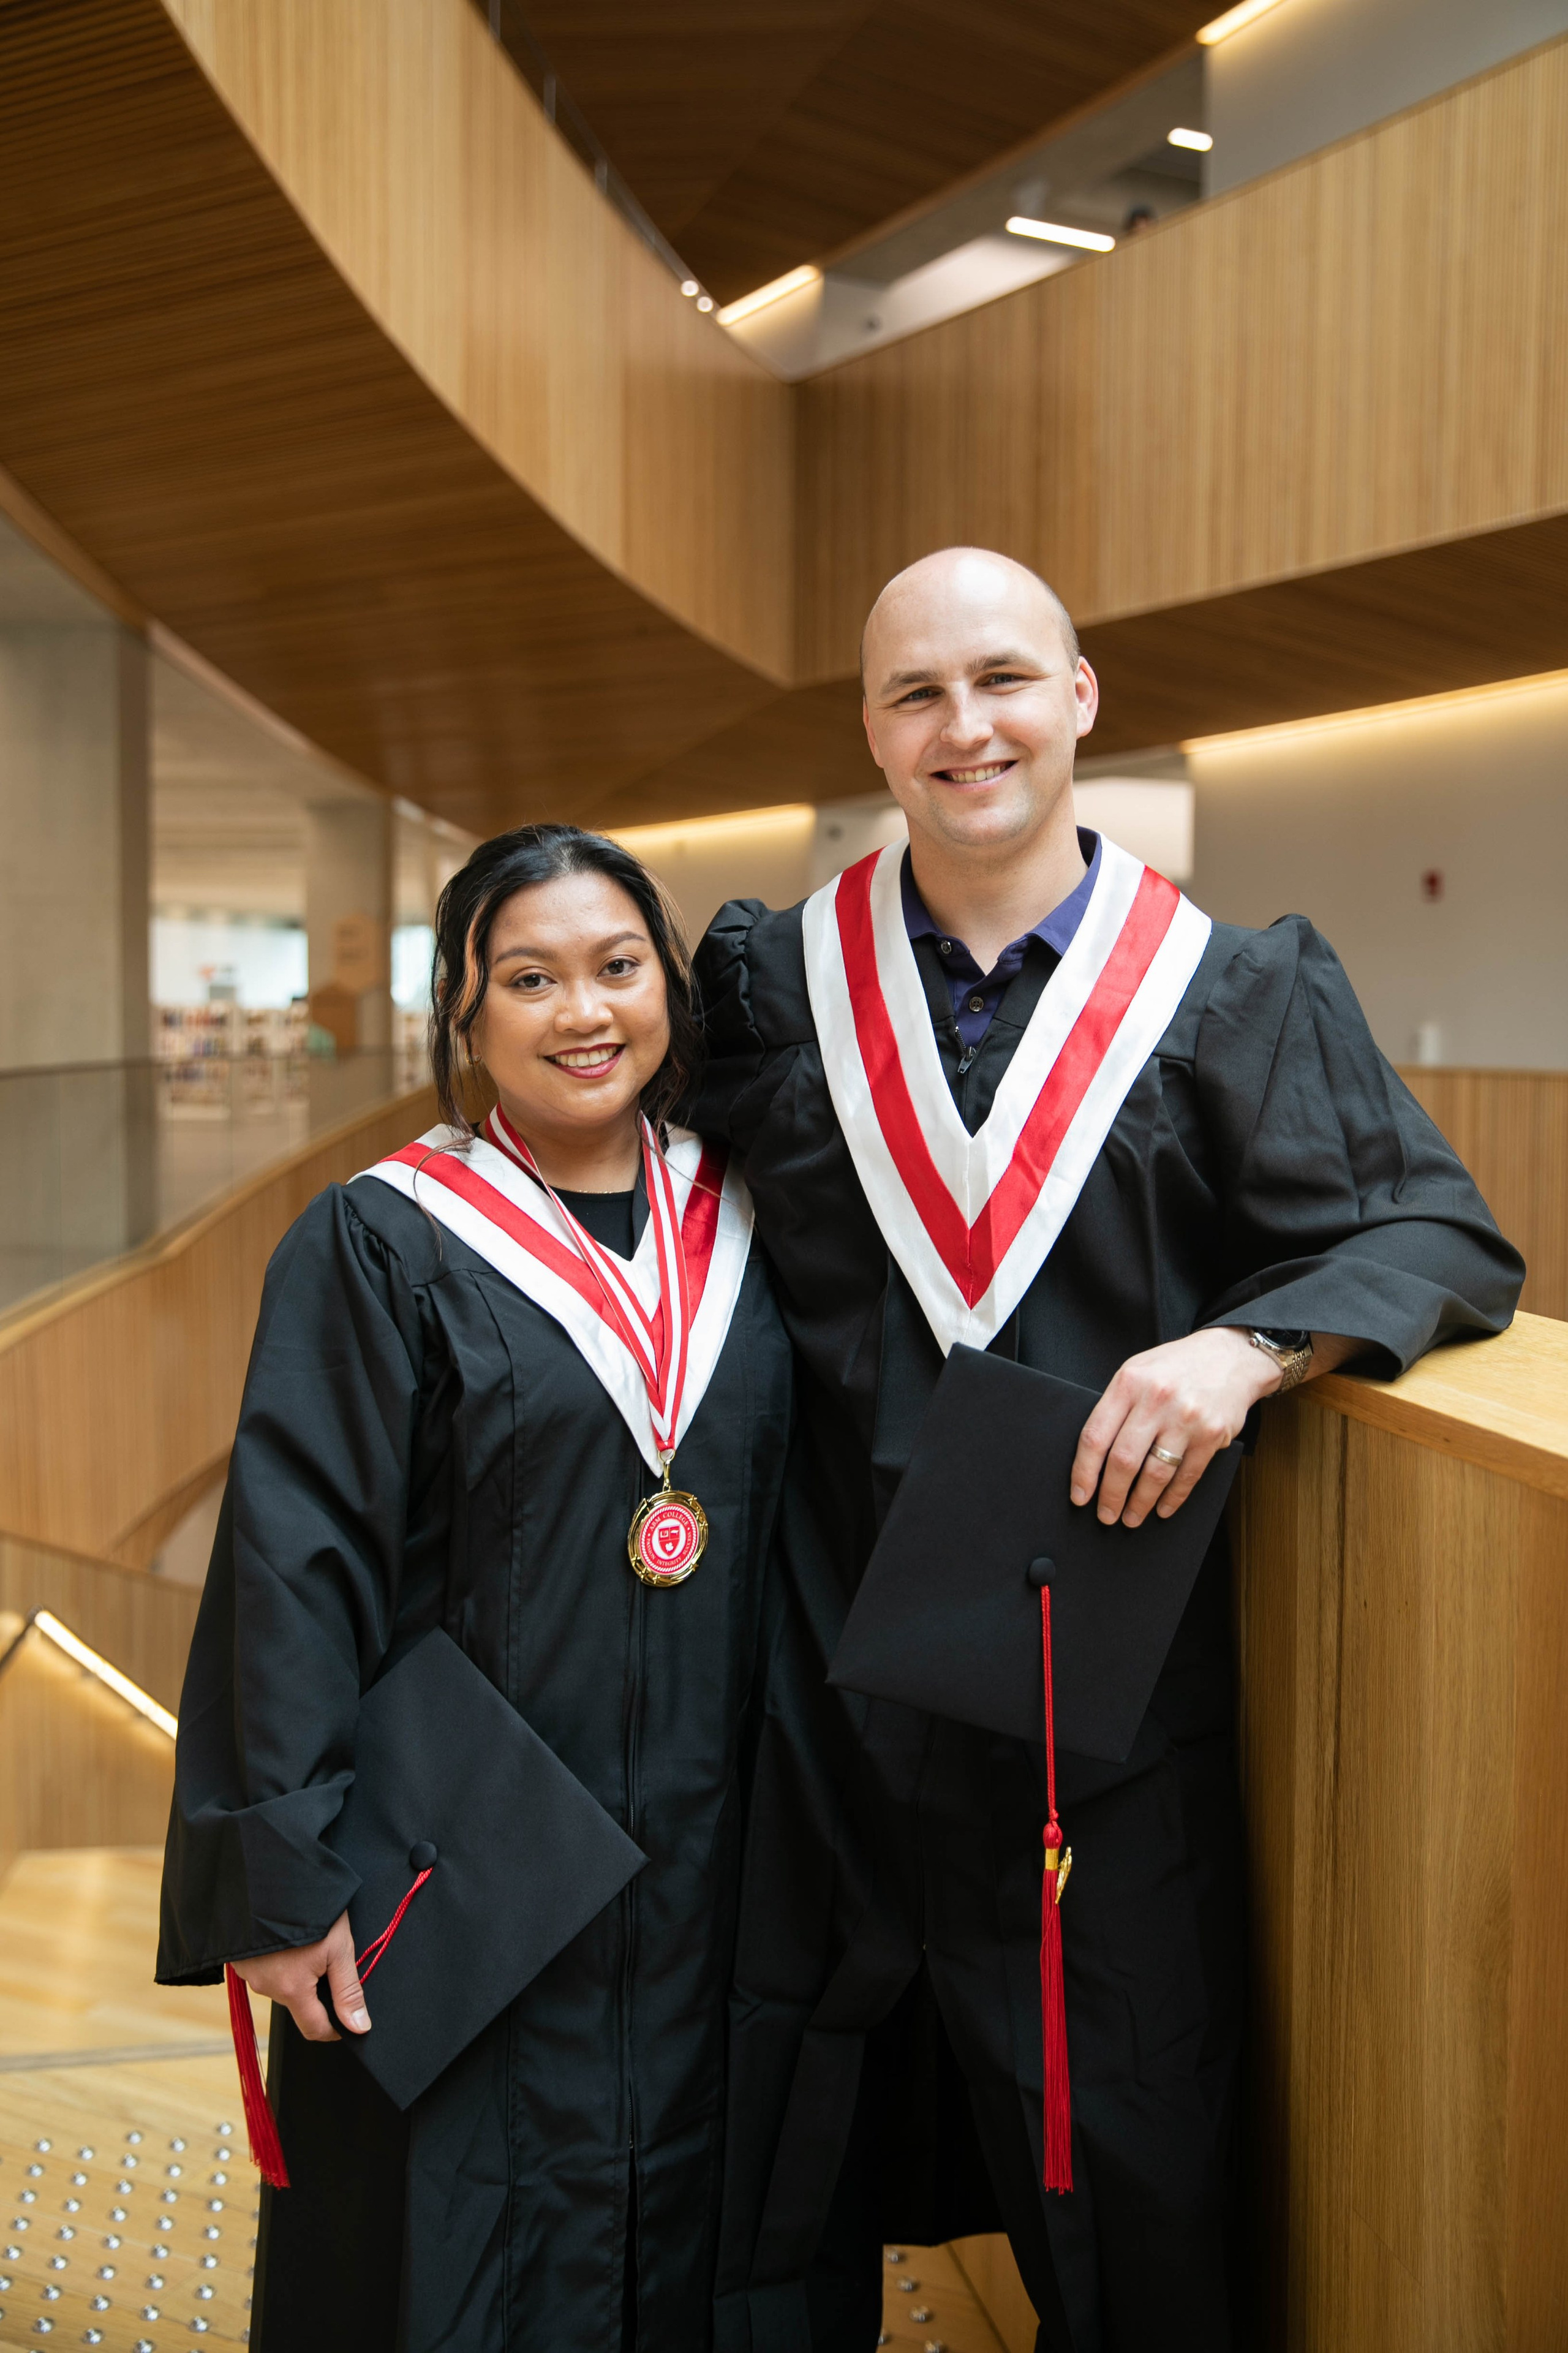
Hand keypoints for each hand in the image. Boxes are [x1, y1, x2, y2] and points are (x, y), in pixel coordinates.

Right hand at [233, 1911, 368, 2043]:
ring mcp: (249, 1973)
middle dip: (318, 1993)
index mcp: (291, 1990)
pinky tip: (289, 1939)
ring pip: (282, 1986)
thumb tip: (359, 2027)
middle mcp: (265, 1987)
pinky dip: (280, 1962)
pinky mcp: (239, 1958)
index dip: (335, 2030)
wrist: (266, 1875)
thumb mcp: (338, 1946)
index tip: (348, 2022)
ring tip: (310, 1943)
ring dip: (297, 1975)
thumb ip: (349, 1991)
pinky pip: (265, 1970)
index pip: (314, 2029)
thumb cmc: (307, 1908)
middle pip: (299, 2005)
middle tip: (331, 1961)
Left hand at [1070, 1328, 1280, 1528]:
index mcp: (1129, 1383)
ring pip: (1155, 1474)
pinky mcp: (1211, 1434)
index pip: (1096, 1436)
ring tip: (1131, 1517)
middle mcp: (1156, 1400)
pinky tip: (1162, 1509)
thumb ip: (1117, 1405)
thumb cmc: (1176, 1366)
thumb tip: (1094, 1455)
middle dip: (1110, 1496)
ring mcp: (1186, 1418)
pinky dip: (1172, 1498)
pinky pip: (1187, 1476)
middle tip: (1105, 1515)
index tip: (1079, 1495)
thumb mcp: (1138, 1371)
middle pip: (1123, 1460)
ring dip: (1140, 1503)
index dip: (1083, 1472)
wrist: (1230, 1356)